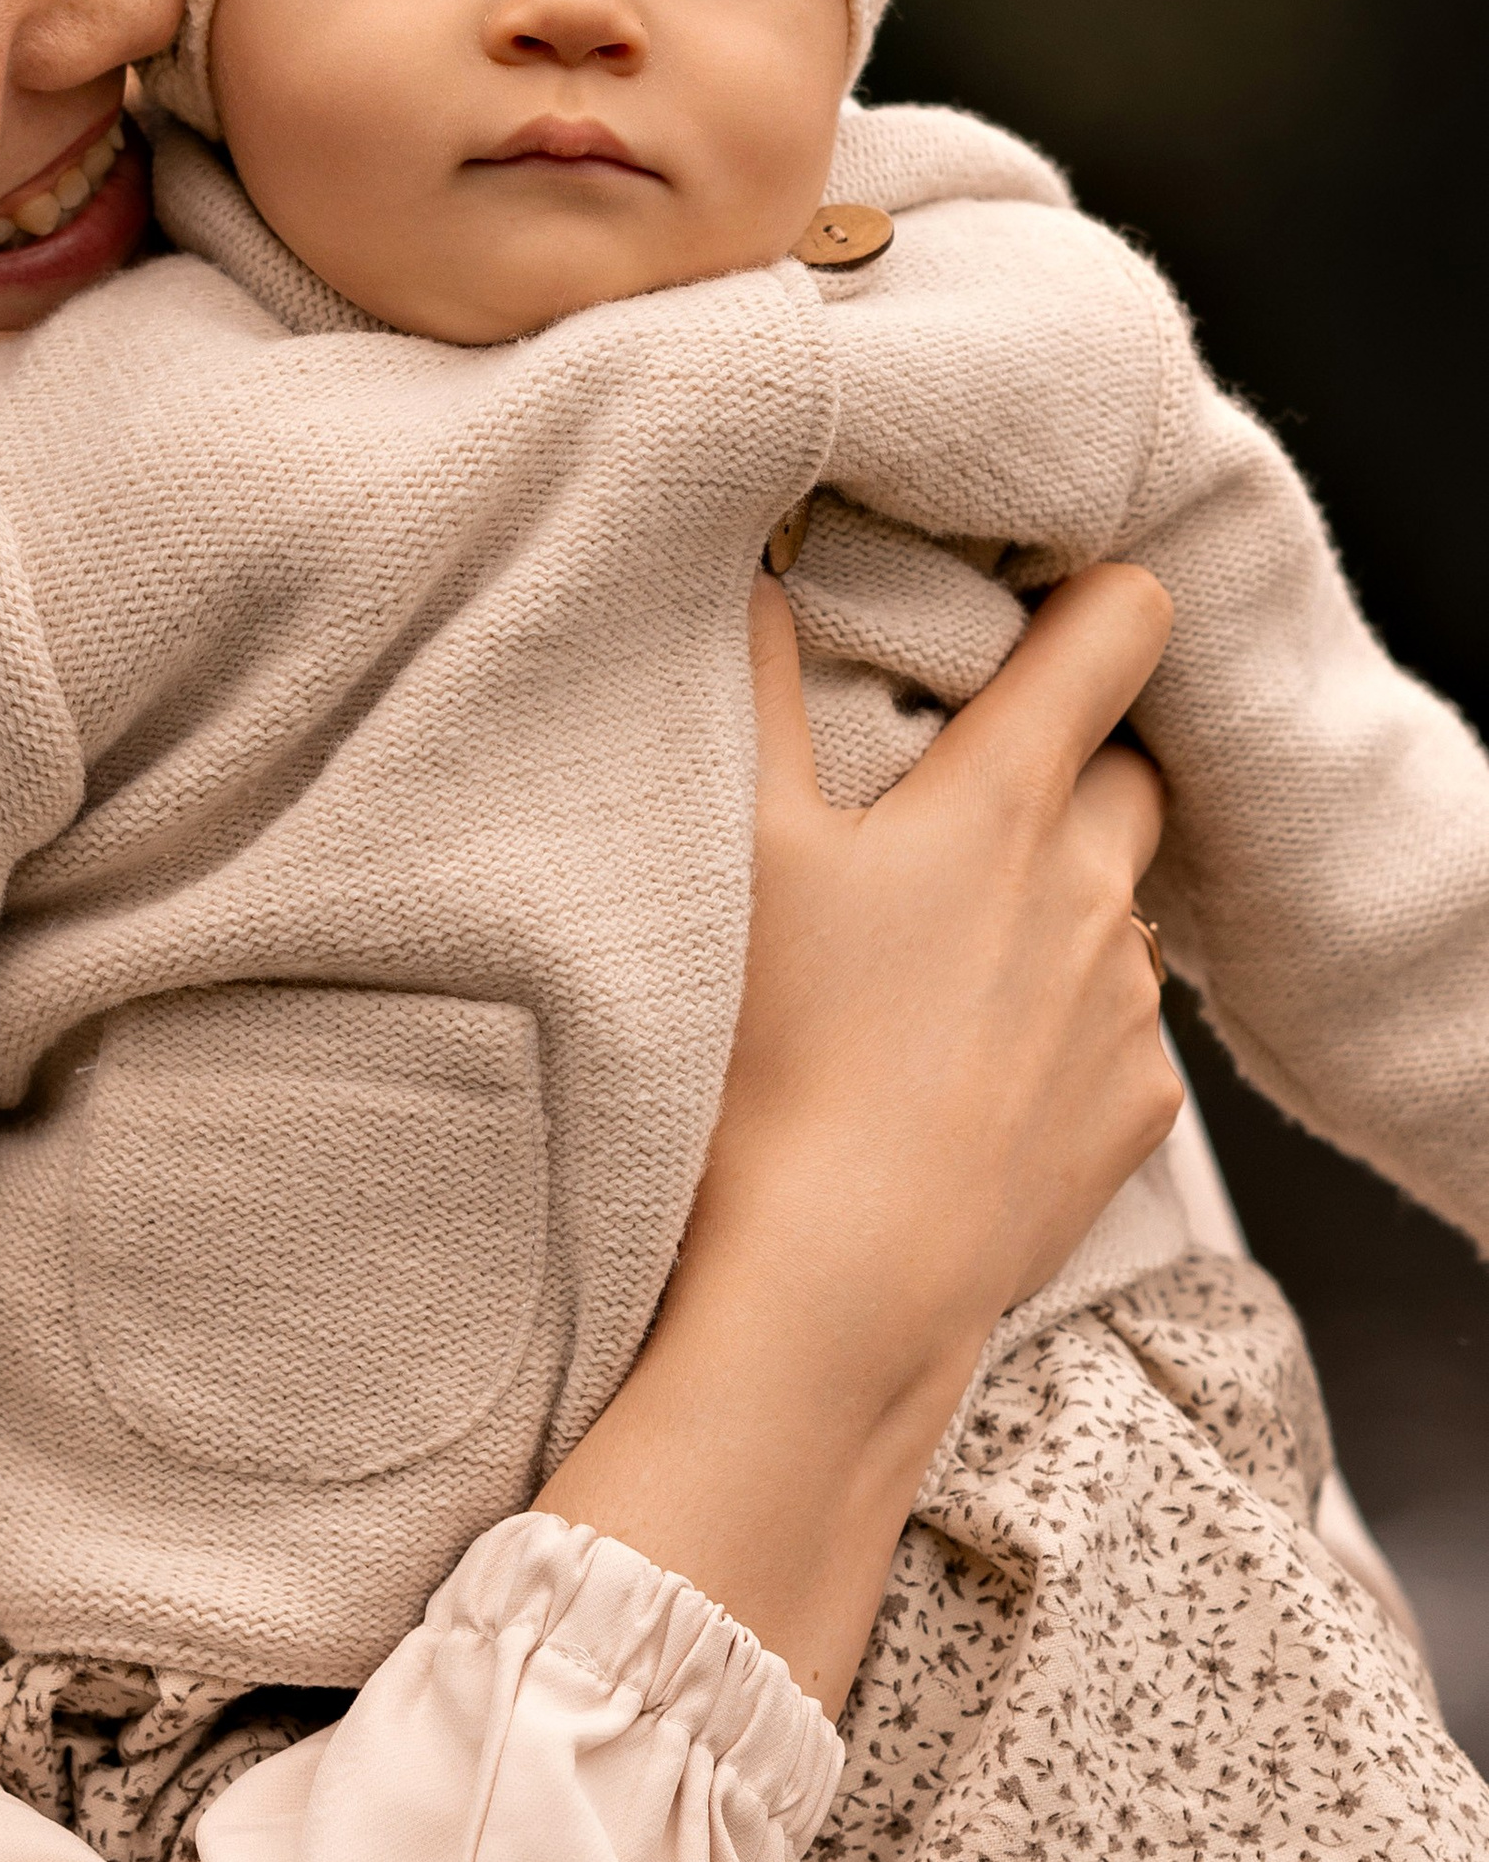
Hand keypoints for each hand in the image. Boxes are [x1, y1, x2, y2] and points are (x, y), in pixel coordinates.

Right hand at [543, 563, 1179, 1704]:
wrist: (833, 1293)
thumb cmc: (769, 1065)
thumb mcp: (729, 848)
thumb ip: (745, 685)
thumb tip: (760, 569)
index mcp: (1005, 803)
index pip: (1120, 629)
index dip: (1093, 598)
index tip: (1037, 612)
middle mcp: (1093, 890)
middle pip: (1131, 768)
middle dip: (1068, 763)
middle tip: (953, 801)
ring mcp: (1124, 1008)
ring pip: (1116, 906)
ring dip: (1053, 903)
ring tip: (928, 959)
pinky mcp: (1131, 1116)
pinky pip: (1112, 1030)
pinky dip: (1054, 1024)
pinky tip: (957, 1066)